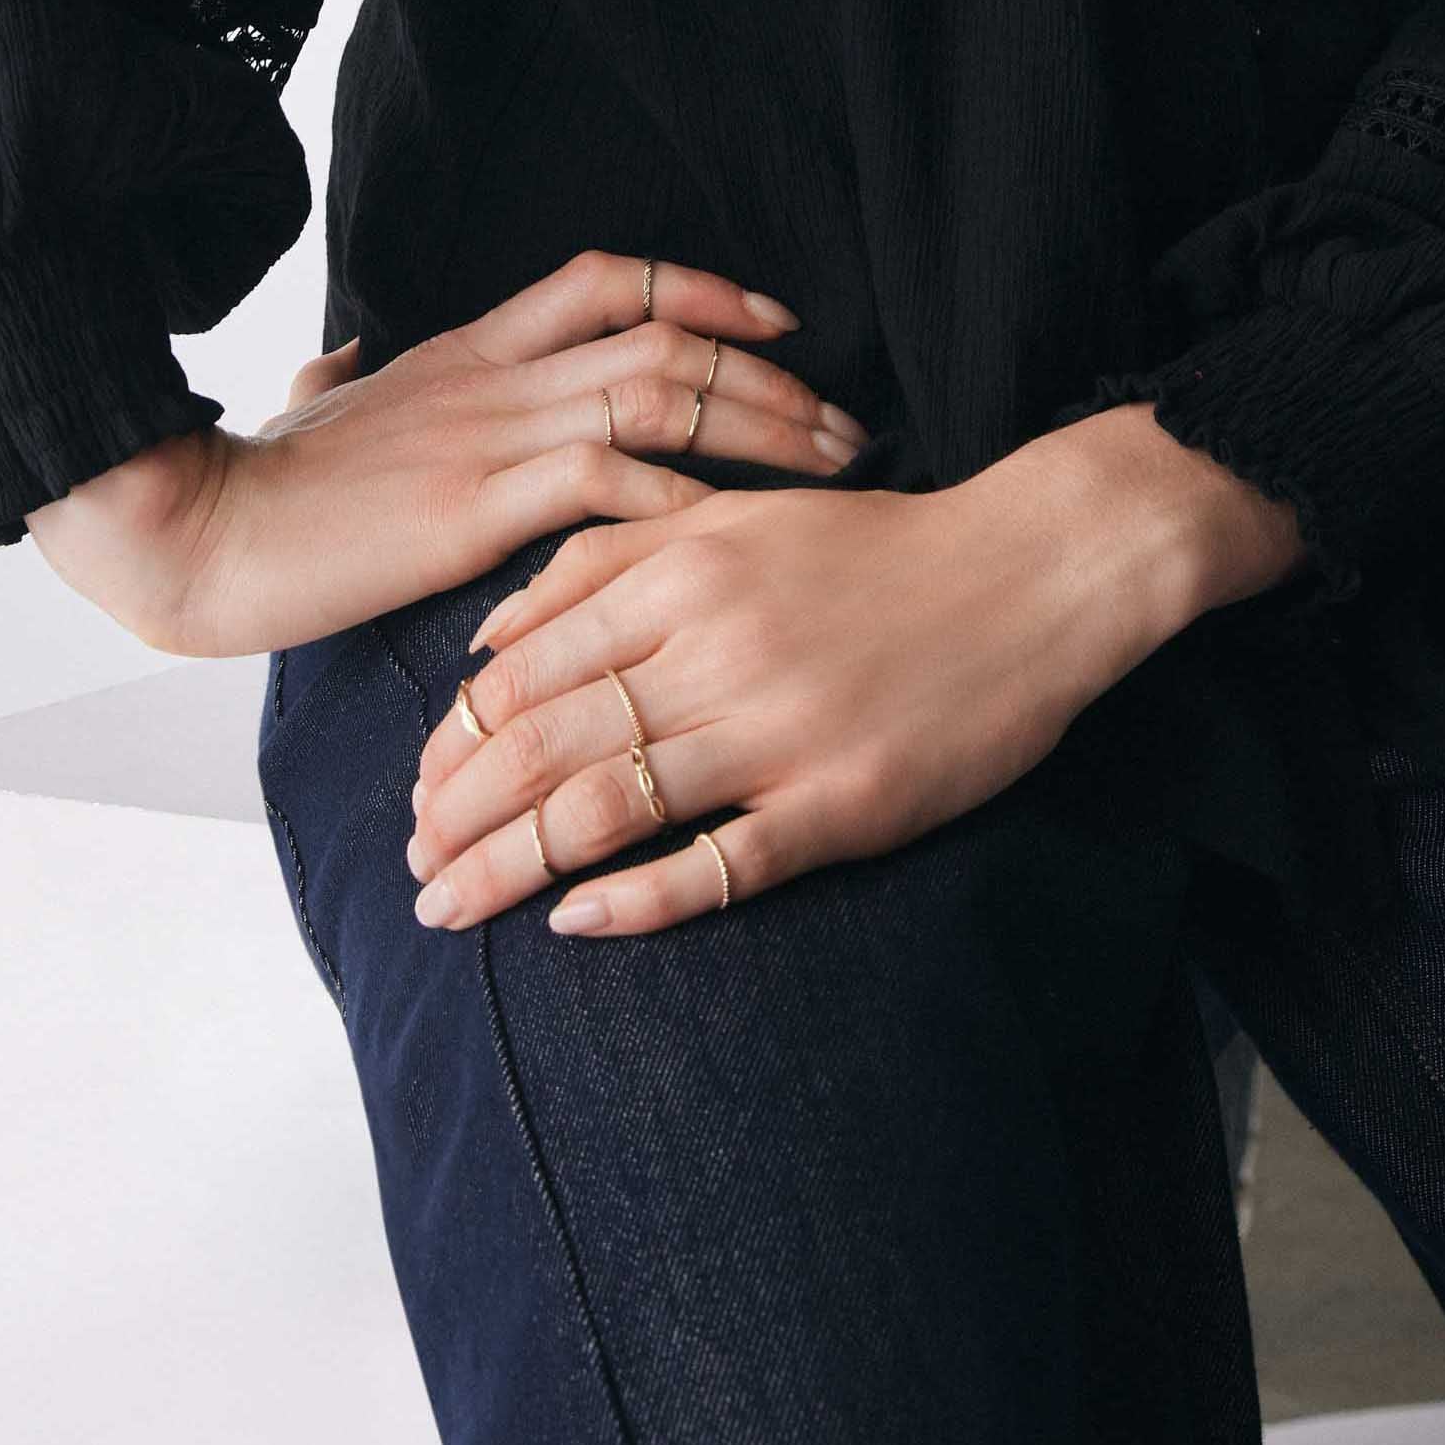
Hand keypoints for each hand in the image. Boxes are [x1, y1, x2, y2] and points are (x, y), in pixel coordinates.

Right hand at [25, 248, 865, 655]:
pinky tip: (732, 535)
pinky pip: (607, 483)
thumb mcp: (311, 413)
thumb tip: (336, 358)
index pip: (610, 278)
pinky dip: (683, 505)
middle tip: (845, 421)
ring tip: (827, 469)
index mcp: (469, 352)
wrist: (193, 531)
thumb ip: (337, 379)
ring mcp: (487, 437)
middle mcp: (495, 378)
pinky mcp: (472, 508)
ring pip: (658, 396)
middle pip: (666, 336)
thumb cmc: (254, 486)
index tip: (782, 326)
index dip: (707, 292)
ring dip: (758, 429)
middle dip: (773, 375)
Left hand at [398, 428, 1218, 939]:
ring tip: (452, 906)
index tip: (414, 796)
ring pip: (604, 807)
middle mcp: (714, 648)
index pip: (521, 672)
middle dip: (456, 819)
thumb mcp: (730, 518)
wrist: (1033, 572)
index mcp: (680, 574)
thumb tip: (484, 637)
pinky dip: (636, 901)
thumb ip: (603, 561)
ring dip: (508, 868)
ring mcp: (777, 731)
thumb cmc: (874, 547)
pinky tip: (574, 925)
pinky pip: (718, 865)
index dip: (451, 743)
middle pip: (540, 746)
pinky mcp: (839, 802)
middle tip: (412, 872)